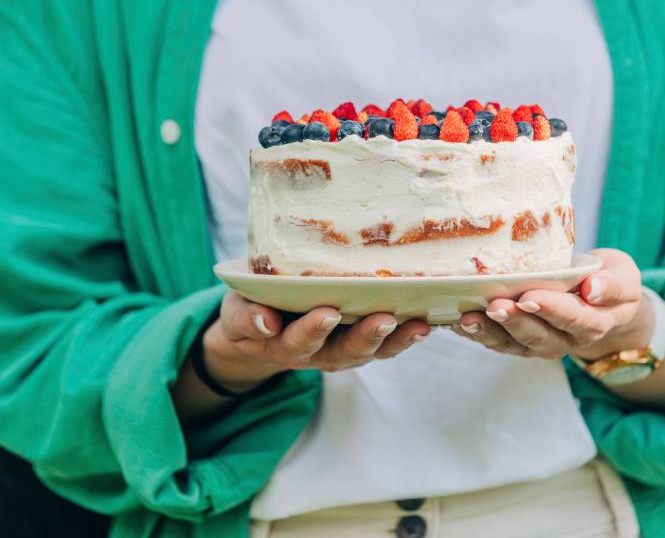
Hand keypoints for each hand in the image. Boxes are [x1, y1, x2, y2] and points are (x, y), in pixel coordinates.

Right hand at [203, 291, 429, 392]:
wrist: (260, 328)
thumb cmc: (250, 312)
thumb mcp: (236, 314)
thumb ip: (246, 319)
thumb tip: (264, 321)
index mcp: (284, 344)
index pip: (299, 340)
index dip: (312, 330)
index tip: (326, 312)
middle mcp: (317, 354)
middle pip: (344, 352)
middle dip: (365, 337)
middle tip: (384, 319)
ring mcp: (341, 351)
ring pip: (371, 352)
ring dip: (395, 340)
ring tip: (418, 325)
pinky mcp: (360, 343)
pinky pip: (386, 344)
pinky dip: (406, 336)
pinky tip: (427, 322)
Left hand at [453, 248, 651, 359]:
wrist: (597, 298)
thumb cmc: (608, 282)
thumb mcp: (624, 277)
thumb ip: (615, 285)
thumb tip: (594, 290)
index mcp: (592, 323)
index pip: (572, 318)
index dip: (551, 309)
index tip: (530, 297)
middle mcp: (564, 340)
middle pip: (537, 336)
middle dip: (514, 322)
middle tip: (495, 306)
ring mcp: (538, 344)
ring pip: (511, 344)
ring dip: (488, 332)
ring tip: (467, 318)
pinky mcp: (516, 342)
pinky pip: (494, 341)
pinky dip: (473, 333)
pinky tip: (454, 320)